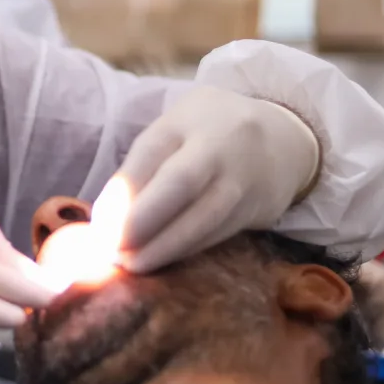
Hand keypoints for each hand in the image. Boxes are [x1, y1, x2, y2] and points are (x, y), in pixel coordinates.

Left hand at [103, 86, 319, 273]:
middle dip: (142, 221)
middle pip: (181, 182)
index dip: (123, 192)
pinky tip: (162, 261)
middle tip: (111, 250)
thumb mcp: (175, 130)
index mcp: (187, 118)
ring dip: (164, 247)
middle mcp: (218, 144)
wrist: (284, 138)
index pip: (150, 152)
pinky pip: (218, 234)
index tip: (99, 225)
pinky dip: (186, 250)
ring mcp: (242, 177)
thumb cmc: (208, 134)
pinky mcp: (257, 209)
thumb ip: (143, 166)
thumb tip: (106, 219)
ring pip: (204, 216)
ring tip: (131, 264)